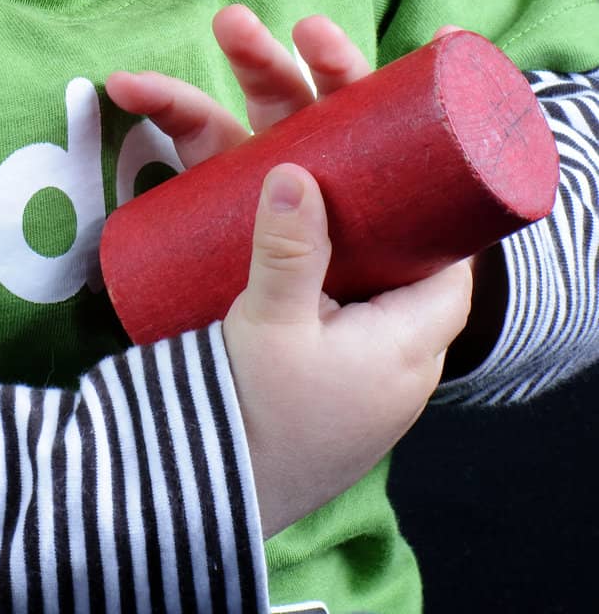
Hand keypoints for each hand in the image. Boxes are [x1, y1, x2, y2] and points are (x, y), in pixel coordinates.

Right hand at [106, 11, 475, 535]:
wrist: (199, 492)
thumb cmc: (271, 429)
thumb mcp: (284, 343)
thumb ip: (292, 259)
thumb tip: (291, 171)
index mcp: (407, 293)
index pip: (428, 185)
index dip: (415, 113)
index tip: (410, 51)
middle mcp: (352, 259)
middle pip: (338, 149)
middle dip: (299, 79)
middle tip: (274, 27)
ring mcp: (292, 252)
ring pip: (270, 152)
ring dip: (226, 93)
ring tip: (195, 41)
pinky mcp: (240, 256)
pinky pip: (218, 184)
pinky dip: (180, 138)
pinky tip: (140, 96)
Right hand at [223, 161, 473, 536]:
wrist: (214, 494)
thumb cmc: (255, 410)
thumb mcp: (269, 317)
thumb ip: (288, 246)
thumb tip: (294, 173)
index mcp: (410, 347)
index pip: (453, 274)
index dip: (434, 226)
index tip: (400, 183)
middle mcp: (410, 378)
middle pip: (423, 292)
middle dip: (395, 245)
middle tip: (353, 197)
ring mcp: (381, 401)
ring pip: (393, 320)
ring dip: (369, 281)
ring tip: (329, 236)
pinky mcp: (350, 412)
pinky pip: (367, 347)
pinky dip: (348, 313)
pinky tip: (310, 294)